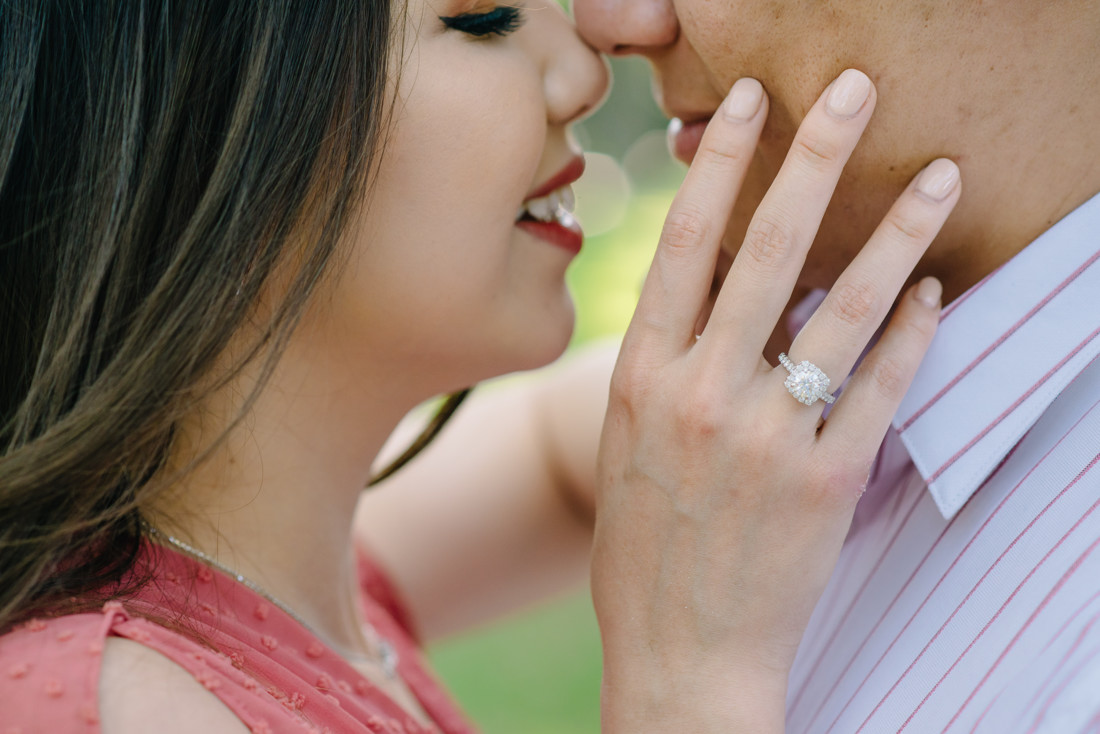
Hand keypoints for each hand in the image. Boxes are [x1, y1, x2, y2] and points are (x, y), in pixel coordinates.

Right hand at [592, 70, 959, 731]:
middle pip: (766, 251)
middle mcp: (701, 393)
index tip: (751, 101)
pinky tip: (936, 292)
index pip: (684, 245)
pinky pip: (880, 387)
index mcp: (643, 377)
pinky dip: (914, 334)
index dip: (721, 164)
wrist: (678, 648)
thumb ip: (667, 362)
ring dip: (897, 233)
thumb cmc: (645, 543)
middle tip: (856, 93)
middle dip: (815, 159)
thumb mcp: (627, 440)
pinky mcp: (826, 479)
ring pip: (842, 310)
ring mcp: (766, 436)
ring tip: (940, 176)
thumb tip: (716, 291)